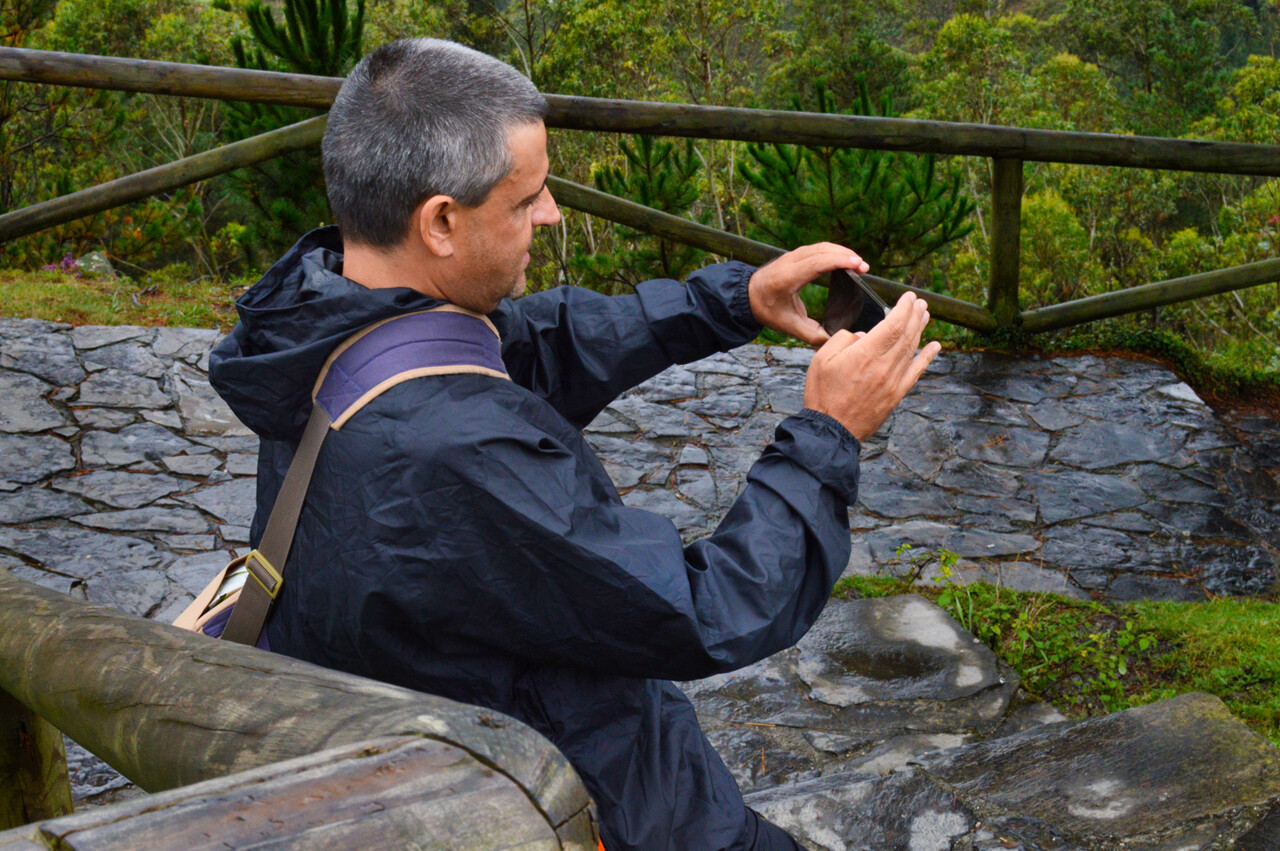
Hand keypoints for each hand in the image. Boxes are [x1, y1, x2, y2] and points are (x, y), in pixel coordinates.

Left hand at [748, 243, 869, 345]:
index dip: (838, 261)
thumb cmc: (766, 309)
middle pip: (822, 251)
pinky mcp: (796, 255)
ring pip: (822, 247)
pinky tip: (846, 260)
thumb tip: (833, 340)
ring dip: (842, 252)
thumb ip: (810, 334)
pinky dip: (834, 252)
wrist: (747, 295)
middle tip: (864, 267)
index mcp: (787, 277)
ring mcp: (793, 255)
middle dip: (845, 256)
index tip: (857, 264)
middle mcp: (790, 262)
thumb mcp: (787, 325)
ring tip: (859, 264)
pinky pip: (818, 248)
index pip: (816, 263)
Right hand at [803, 292, 941, 441]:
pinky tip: (935, 347)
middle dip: (915, 315)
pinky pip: (916, 371)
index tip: (908, 297)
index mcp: (865, 354)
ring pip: (913, 349)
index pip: (893, 324)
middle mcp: (884, 366)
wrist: (832, 430)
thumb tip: (862, 335)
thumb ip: (843, 339)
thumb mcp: (822, 359)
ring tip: (925, 315)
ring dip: (920, 330)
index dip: (904, 308)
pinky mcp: (896, 394)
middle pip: (907, 334)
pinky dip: (927, 357)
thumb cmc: (823, 394)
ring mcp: (893, 381)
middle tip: (920, 302)